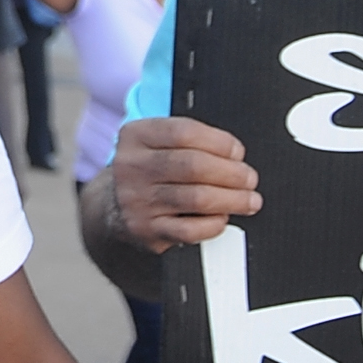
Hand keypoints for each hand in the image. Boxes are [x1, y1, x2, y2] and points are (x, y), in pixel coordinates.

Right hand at [109, 116, 262, 250]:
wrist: (113, 206)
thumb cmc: (150, 171)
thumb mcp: (157, 143)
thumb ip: (191, 141)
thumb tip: (234, 158)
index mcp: (136, 137)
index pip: (183, 132)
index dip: (220, 142)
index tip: (237, 152)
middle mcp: (132, 167)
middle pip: (193, 165)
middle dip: (232, 173)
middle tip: (249, 179)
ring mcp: (137, 200)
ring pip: (197, 198)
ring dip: (233, 199)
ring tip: (248, 200)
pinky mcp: (146, 230)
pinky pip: (191, 230)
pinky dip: (214, 224)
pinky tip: (221, 218)